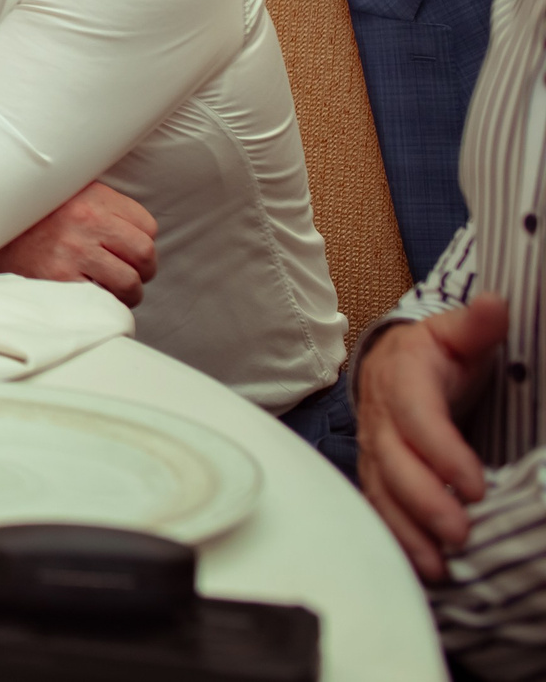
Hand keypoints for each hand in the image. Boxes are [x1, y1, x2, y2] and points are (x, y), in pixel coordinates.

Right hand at [0, 181, 159, 305]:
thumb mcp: (68, 197)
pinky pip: (106, 301)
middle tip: (122, 273)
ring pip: (131, 283)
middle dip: (140, 270)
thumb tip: (145, 236)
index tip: (123, 249)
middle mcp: (84, 220)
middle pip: (145, 253)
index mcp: (91, 196)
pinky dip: (103, 305)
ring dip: (124, 292)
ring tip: (104, 287)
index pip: (148, 226)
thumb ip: (105, 208)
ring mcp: (73, 251)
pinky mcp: (60, 280)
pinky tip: (88, 297)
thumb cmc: (32, 222)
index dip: (138, 241)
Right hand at [359, 298, 506, 580]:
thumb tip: (493, 303)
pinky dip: (396, 536)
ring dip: (408, 529)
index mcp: (401, 377)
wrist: (393, 363)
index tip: (475, 486)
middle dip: (424, 502)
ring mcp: (375, 447)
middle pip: (394, 462)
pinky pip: (379, 505)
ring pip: (382, 490)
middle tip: (460, 533)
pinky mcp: (377, 471)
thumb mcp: (457, 334)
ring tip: (439, 564)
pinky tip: (422, 564)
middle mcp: (380, 417)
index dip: (441, 452)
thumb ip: (477, 325)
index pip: (416, 417)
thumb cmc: (434, 353)